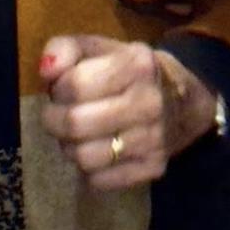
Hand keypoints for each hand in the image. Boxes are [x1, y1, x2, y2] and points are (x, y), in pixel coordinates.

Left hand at [39, 34, 220, 190]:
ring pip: (84, 158)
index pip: (74, 84)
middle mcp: (149, 102)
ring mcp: (154, 139)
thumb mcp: (100, 48)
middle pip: (75, 123)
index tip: (60, 89)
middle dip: (54, 121)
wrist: (183, 100)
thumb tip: (46, 70)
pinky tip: (96, 151)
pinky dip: (88, 170)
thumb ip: (66, 50)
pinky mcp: (153, 168)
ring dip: (69, 147)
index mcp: (136, 64)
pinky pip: (100, 181)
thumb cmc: (129, 71)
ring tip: (75, 135)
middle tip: (57, 116)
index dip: (57, 89)